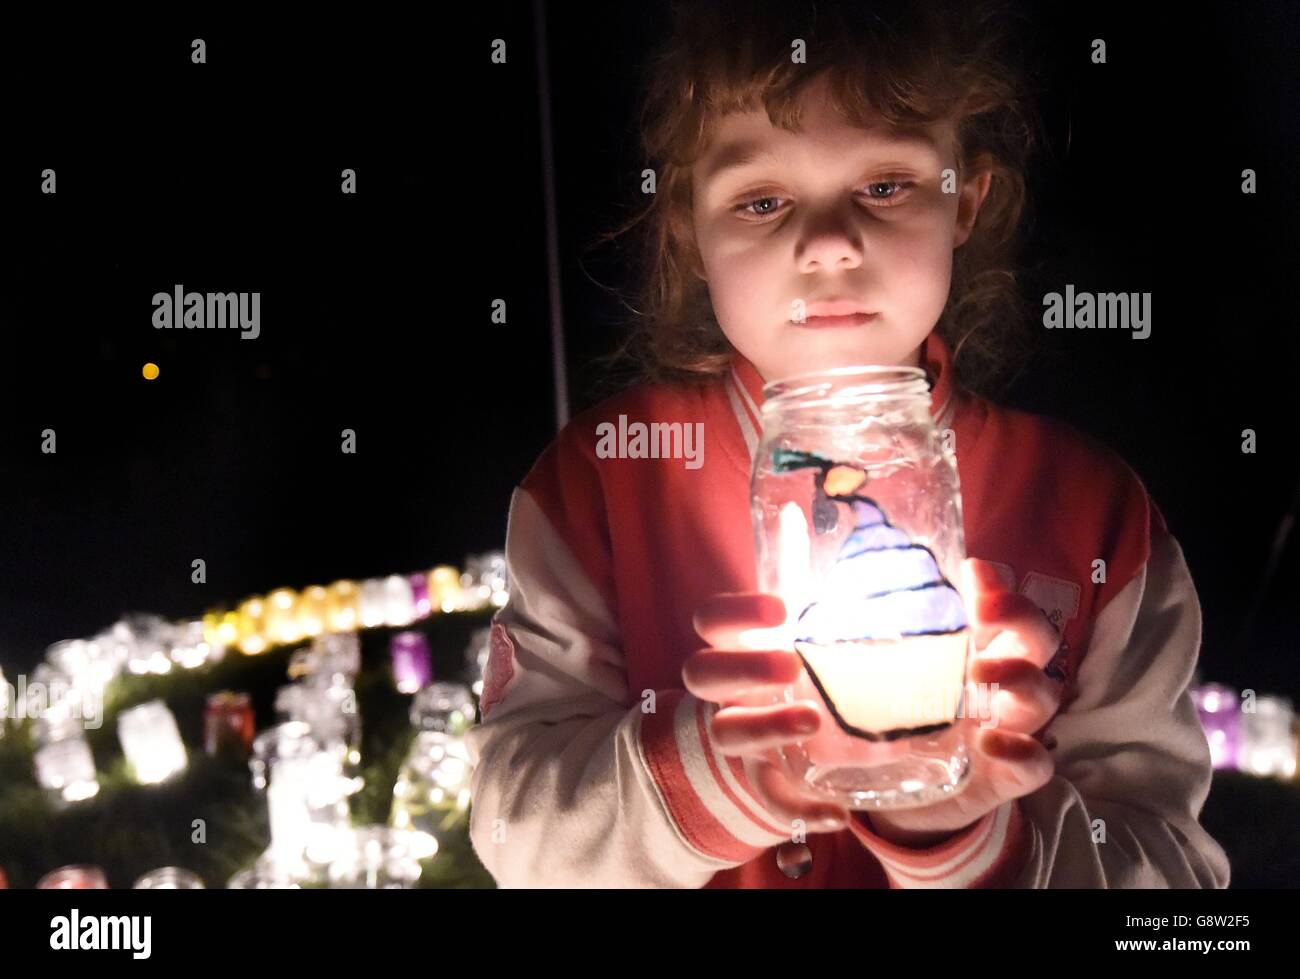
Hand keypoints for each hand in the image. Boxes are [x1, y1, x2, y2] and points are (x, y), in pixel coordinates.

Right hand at [685, 592, 849, 834]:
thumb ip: (842, 605)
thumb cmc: (821, 664)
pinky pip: (771, 797)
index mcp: (739, 646)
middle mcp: (730, 689)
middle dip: (742, 667)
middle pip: (701, 673)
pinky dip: (800, 809)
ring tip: (812, 721)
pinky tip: (837, 815)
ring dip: (765, 725)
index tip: (782, 610)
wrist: (818, 728)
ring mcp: (744, 735)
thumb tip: (883, 558)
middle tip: (791, 664)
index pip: (711, 621)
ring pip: (724, 732)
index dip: (734, 612)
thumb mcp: (826, 634)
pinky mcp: (768, 777)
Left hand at [863, 558, 1063, 846]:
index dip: (996, 587)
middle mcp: (1001, 684)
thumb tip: (803, 592)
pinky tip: (990, 744)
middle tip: (984, 613)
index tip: (971, 572)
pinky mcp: (1007, 776)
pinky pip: (1036, 763)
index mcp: (973, 651)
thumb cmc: (890, 721)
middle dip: (1019, 616)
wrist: (897, 798)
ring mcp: (1011, 729)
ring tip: (979, 674)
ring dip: (1019, 677)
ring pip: (1043, 693)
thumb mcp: (871, 678)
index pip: (1001, 608)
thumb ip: (853, 638)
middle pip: (1036, 639)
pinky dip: (1021, 751)